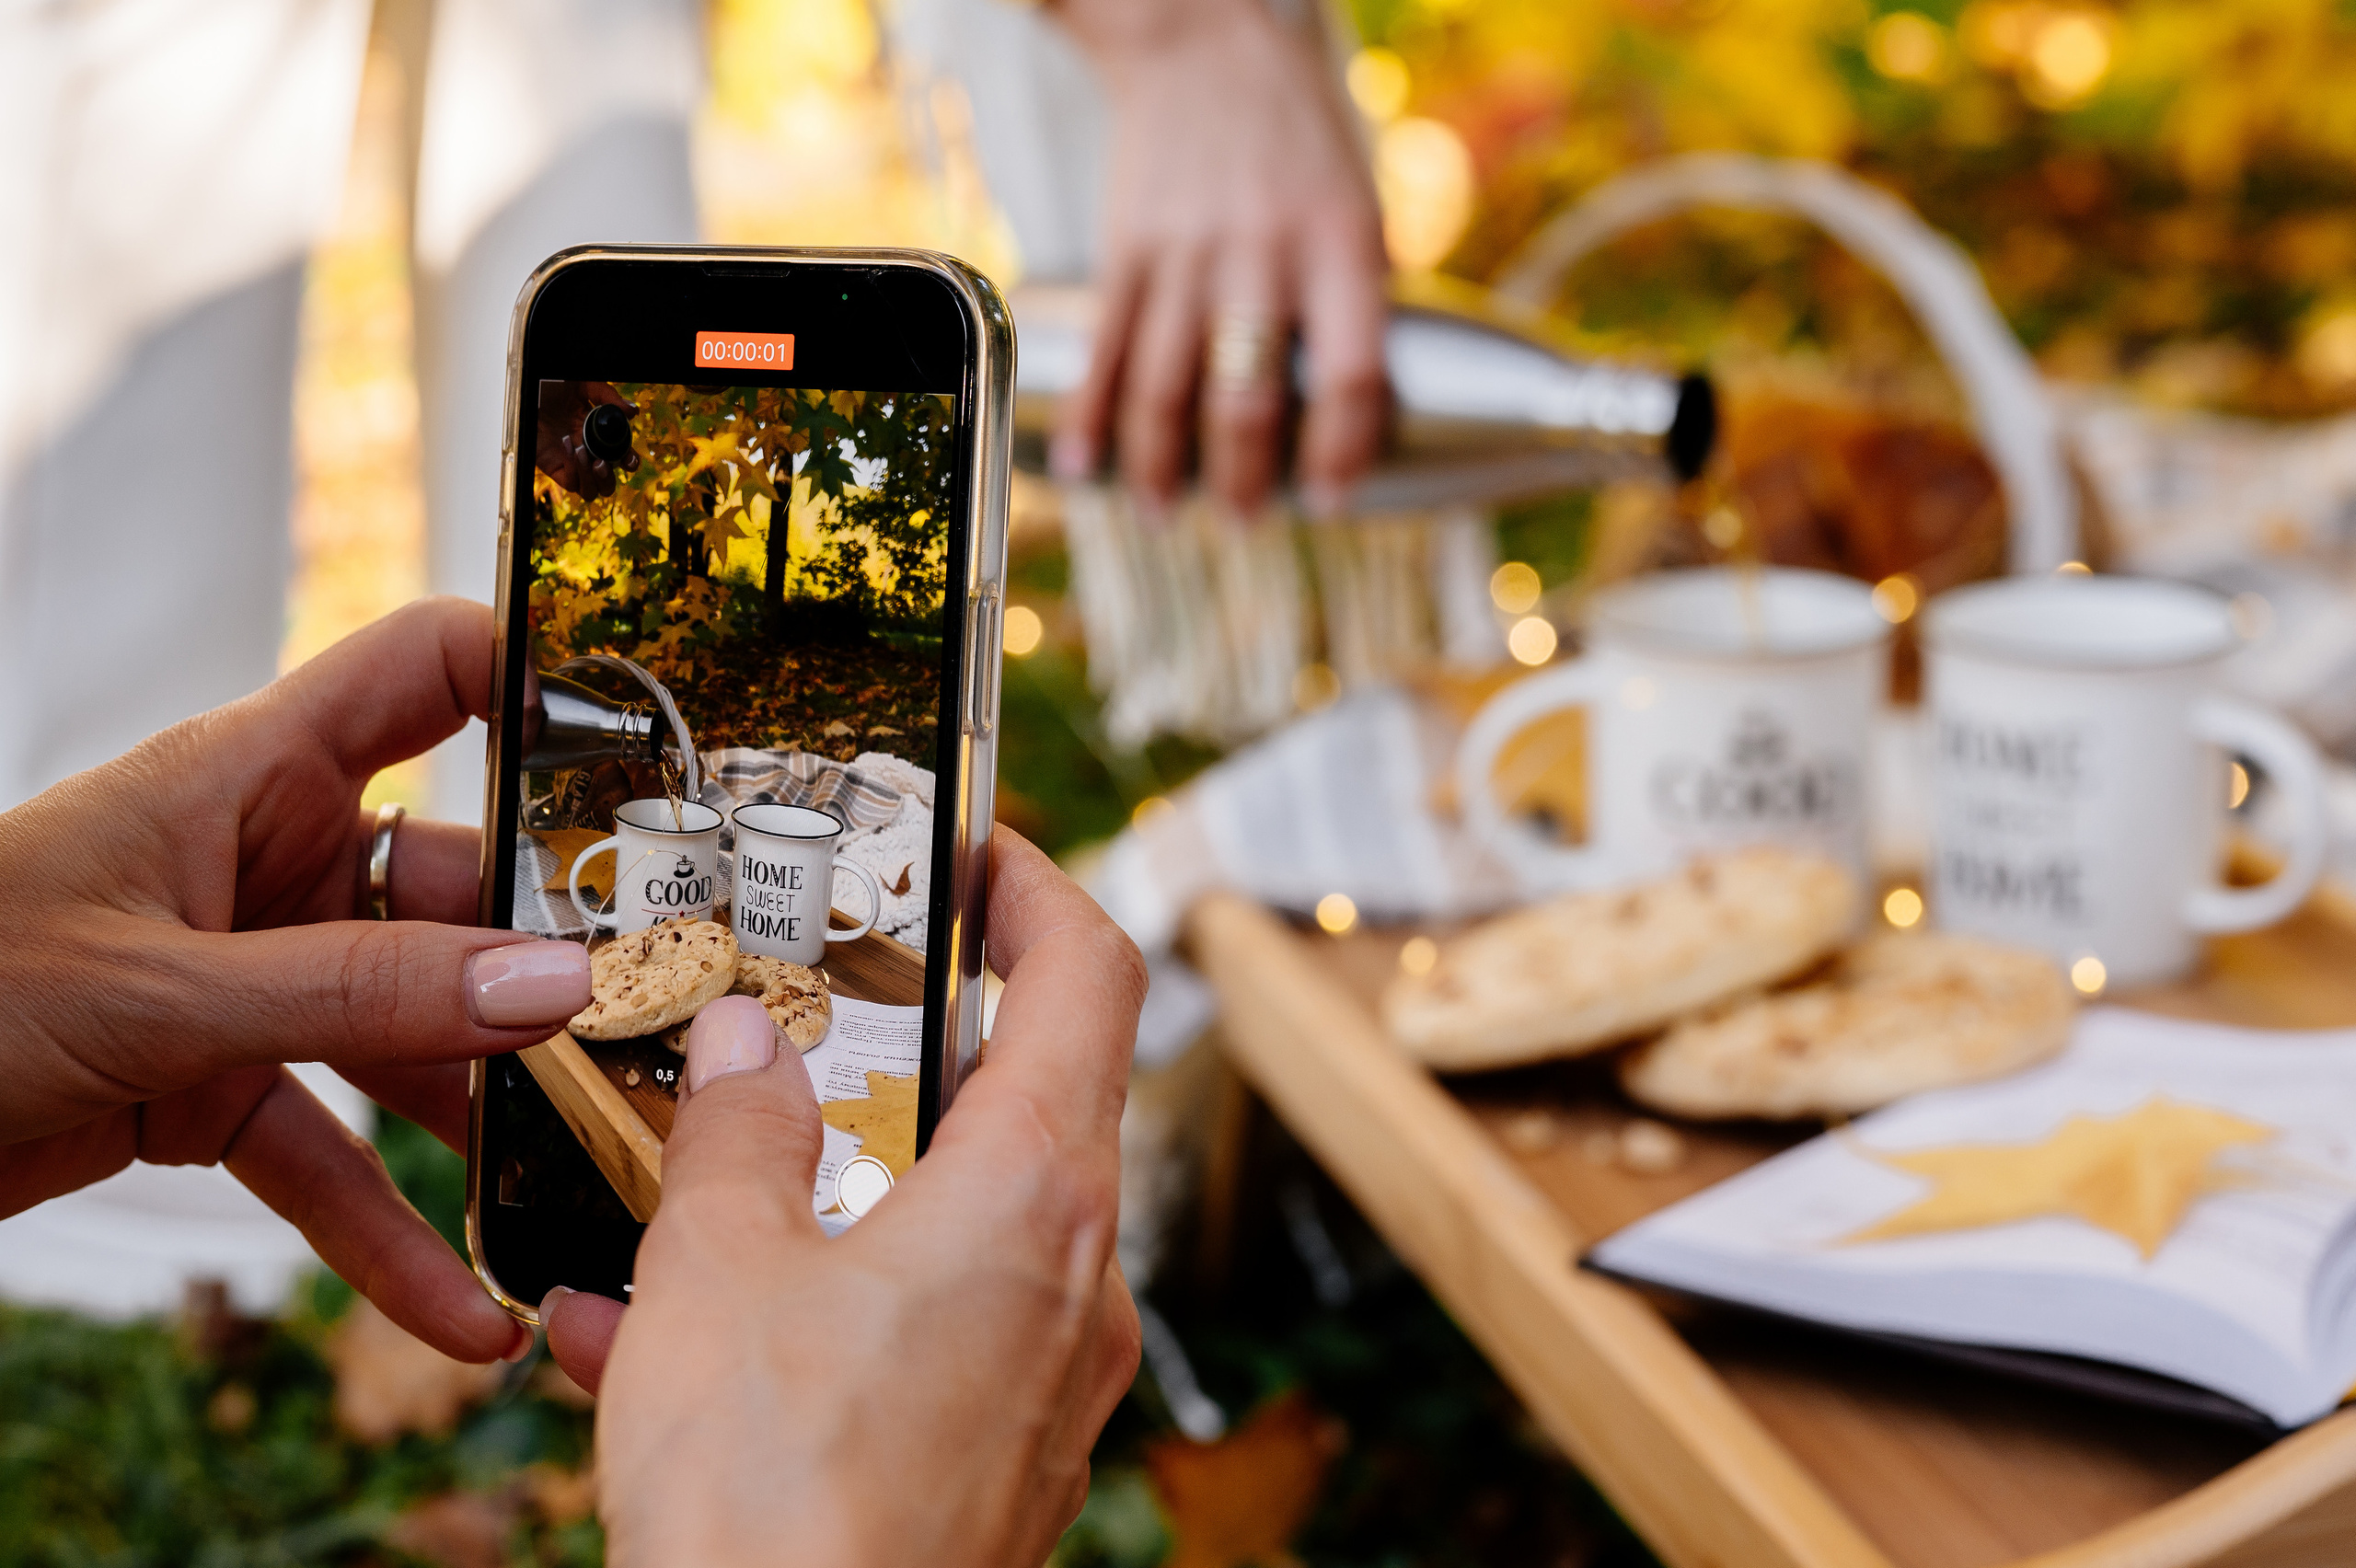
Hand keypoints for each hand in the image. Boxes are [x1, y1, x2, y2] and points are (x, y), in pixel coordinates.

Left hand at [0, 598, 592, 1363]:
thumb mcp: (158, 989)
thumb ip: (358, 995)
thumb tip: (551, 990)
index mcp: (252, 778)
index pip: (426, 674)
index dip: (536, 680)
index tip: (649, 750)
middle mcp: (271, 865)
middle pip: (460, 893)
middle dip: (553, 970)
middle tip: (655, 1031)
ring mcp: (255, 977)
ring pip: (414, 1035)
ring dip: (488, 1120)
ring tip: (580, 1184)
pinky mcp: (218, 1083)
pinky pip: (335, 1155)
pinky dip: (390, 1232)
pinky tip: (460, 1309)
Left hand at [535, 380, 639, 498]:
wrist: (526, 389)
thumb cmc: (549, 386)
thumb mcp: (584, 385)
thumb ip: (608, 397)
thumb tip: (633, 412)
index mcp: (596, 435)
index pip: (619, 458)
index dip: (628, 462)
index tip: (628, 459)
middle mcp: (586, 452)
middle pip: (606, 484)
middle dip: (608, 478)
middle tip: (601, 462)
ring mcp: (569, 462)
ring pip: (590, 491)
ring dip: (591, 478)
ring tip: (584, 453)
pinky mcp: (553, 467)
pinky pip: (570, 482)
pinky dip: (574, 470)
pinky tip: (569, 447)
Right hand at [541, 830, 1144, 1567]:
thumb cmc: (779, 1503)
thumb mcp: (719, 1273)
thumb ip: (738, 1135)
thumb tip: (742, 1050)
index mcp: (1037, 1194)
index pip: (1092, 973)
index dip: (1039, 884)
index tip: (974, 846)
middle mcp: (1078, 1279)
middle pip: (1028, 1095)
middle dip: (907, 1048)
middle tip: (809, 1014)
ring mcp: (1051, 1375)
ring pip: (959, 1224)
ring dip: (838, 1189)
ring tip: (699, 1192)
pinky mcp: (1005, 1455)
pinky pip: (926, 1336)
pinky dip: (828, 1305)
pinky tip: (675, 1332)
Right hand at [1050, 0, 1389, 518]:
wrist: (1203, 42)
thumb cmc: (1298, 137)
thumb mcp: (1360, 202)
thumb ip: (1358, 298)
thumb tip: (1354, 413)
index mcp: (1340, 242)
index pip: (1351, 375)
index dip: (1344, 452)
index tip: (1334, 499)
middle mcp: (1262, 252)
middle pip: (1247, 398)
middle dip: (1246, 479)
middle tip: (1247, 521)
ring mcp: (1185, 253)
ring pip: (1168, 389)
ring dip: (1165, 469)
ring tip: (1168, 516)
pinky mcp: (1126, 249)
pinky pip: (1109, 352)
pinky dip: (1095, 420)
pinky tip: (1087, 470)